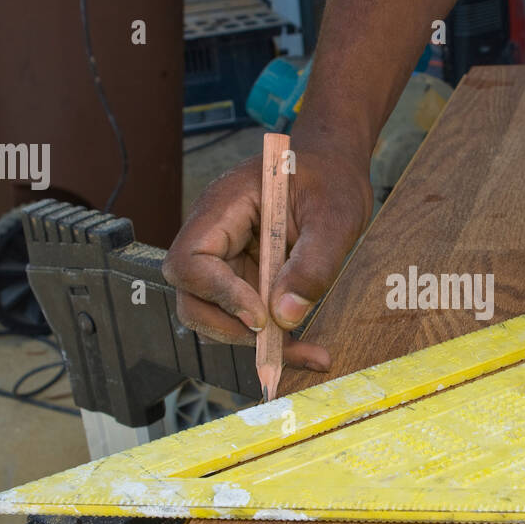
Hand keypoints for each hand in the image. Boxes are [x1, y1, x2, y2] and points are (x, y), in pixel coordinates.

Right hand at [162, 137, 374, 371]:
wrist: (334, 169)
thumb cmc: (330, 179)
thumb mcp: (335, 216)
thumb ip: (313, 263)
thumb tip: (286, 316)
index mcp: (223, 208)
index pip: (190, 261)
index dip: (217, 294)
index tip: (260, 316)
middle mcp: (215, 237)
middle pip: (193, 298)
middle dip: (231, 329)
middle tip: (281, 344)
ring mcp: (227, 261)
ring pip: (217, 317)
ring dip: (257, 344)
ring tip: (309, 354)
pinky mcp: (246, 280)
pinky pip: (246, 319)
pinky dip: (274, 341)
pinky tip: (308, 351)